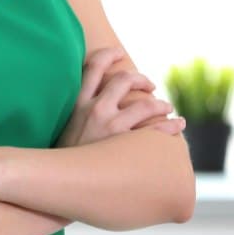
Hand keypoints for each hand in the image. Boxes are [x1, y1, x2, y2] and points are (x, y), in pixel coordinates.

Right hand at [59, 48, 184, 147]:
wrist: (56, 181)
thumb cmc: (61, 158)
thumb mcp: (62, 128)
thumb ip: (75, 115)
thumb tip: (89, 109)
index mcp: (77, 102)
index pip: (93, 66)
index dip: (109, 54)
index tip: (120, 53)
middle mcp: (94, 109)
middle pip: (124, 80)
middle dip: (141, 79)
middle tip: (150, 87)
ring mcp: (109, 125)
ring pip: (145, 103)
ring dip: (160, 103)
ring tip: (166, 108)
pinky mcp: (123, 144)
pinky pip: (155, 129)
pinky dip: (170, 125)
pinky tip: (177, 126)